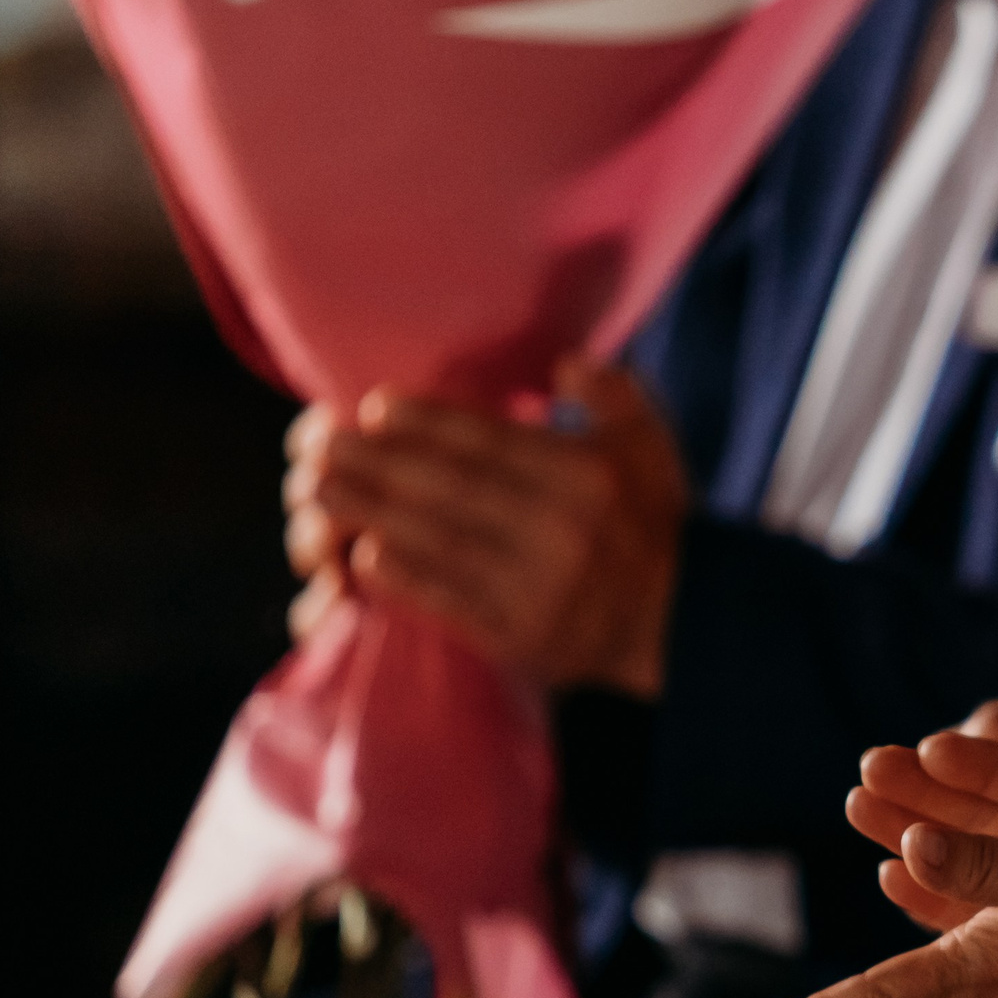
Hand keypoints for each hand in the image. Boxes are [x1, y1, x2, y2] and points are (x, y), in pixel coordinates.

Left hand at [283, 359, 687, 693]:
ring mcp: (537, 588)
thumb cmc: (651, 522)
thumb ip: (612, 394)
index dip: (425, 423)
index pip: (489, 443)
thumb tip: (564, 360)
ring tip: (317, 492)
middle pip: (449, 489)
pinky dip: (403, 579)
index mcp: (586, 477)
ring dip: (370, 515)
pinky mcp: (521, 637)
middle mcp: (560, 530)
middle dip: (376, 465)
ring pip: (437, 543)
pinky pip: (449, 602)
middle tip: (319, 444)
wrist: (679, 625)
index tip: (372, 406)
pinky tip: (362, 555)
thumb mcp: (650, 445)